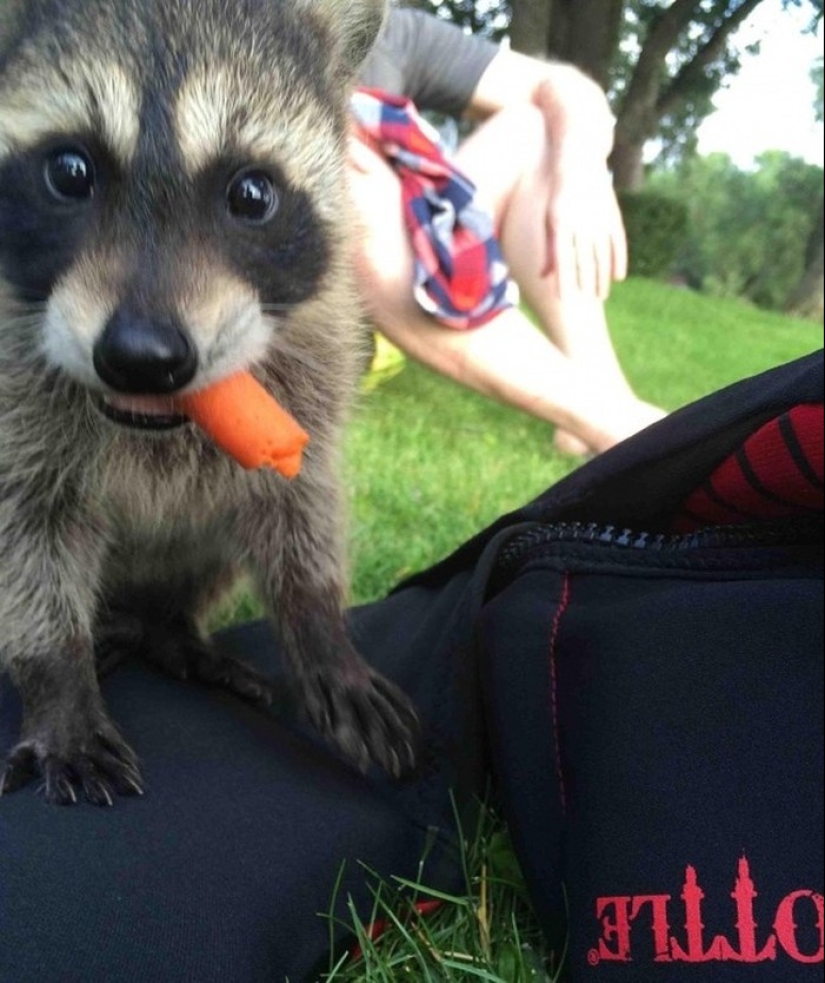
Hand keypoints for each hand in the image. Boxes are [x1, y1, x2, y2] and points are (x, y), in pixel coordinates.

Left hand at [541, 153, 627, 300]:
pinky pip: (617, 242)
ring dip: (602, 277)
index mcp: (560, 223)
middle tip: (587, 303)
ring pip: (602, 254)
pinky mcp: (612, 214)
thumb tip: (544, 277)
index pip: (562, 258)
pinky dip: (618, 260)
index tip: (565, 299)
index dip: (564, 279)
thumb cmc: (557, 195)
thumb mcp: (548, 219)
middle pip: (584, 260)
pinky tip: (619, 276)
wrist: (579, 159)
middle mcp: (581, 222)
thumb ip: (548, 249)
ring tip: (601, 296)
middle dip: (586, 283)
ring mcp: (599, 218)